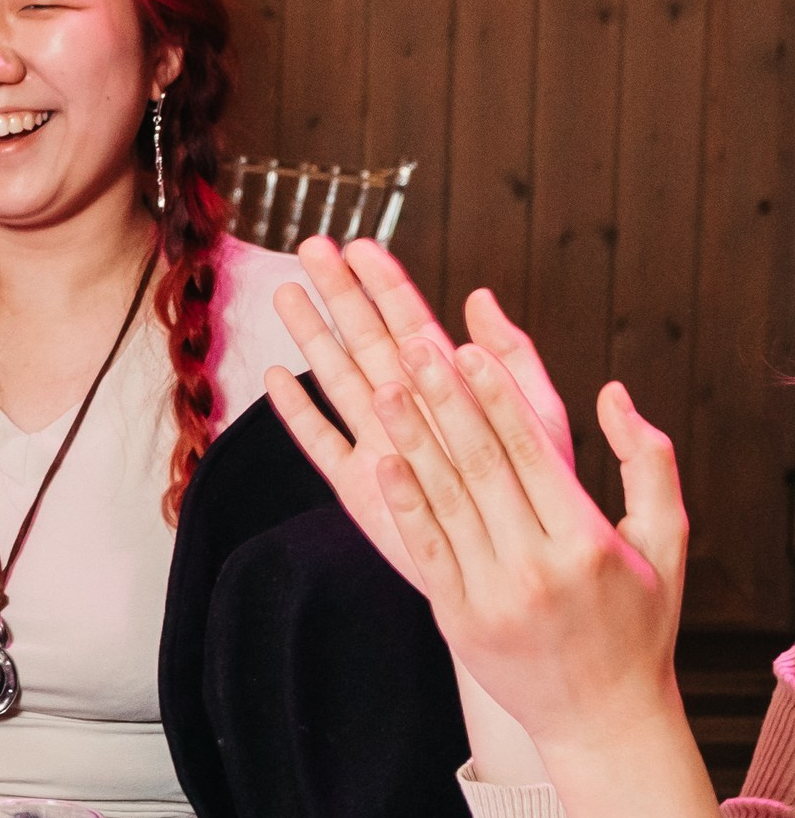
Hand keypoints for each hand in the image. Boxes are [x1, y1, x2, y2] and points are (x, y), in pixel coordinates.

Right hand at [266, 236, 571, 590]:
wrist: (524, 573)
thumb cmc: (542, 498)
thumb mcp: (542, 423)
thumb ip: (514, 363)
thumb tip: (480, 298)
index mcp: (452, 389)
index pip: (412, 321)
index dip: (387, 282)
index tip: (360, 243)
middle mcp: (410, 410)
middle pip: (367, 340)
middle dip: (339, 292)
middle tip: (311, 247)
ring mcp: (380, 445)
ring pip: (338, 380)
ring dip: (312, 338)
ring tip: (285, 294)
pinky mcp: (360, 488)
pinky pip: (322, 445)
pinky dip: (299, 415)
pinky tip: (275, 380)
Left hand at [358, 333, 687, 757]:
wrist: (603, 720)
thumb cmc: (639, 622)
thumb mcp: (666, 542)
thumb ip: (649, 462)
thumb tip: (613, 393)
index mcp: (588, 543)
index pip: (533, 455)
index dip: (496, 399)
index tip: (468, 350)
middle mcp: (537, 567)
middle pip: (481, 468)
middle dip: (445, 403)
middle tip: (413, 348)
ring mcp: (493, 595)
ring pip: (446, 503)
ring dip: (413, 441)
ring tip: (386, 386)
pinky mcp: (458, 618)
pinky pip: (426, 550)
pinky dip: (404, 504)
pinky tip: (382, 460)